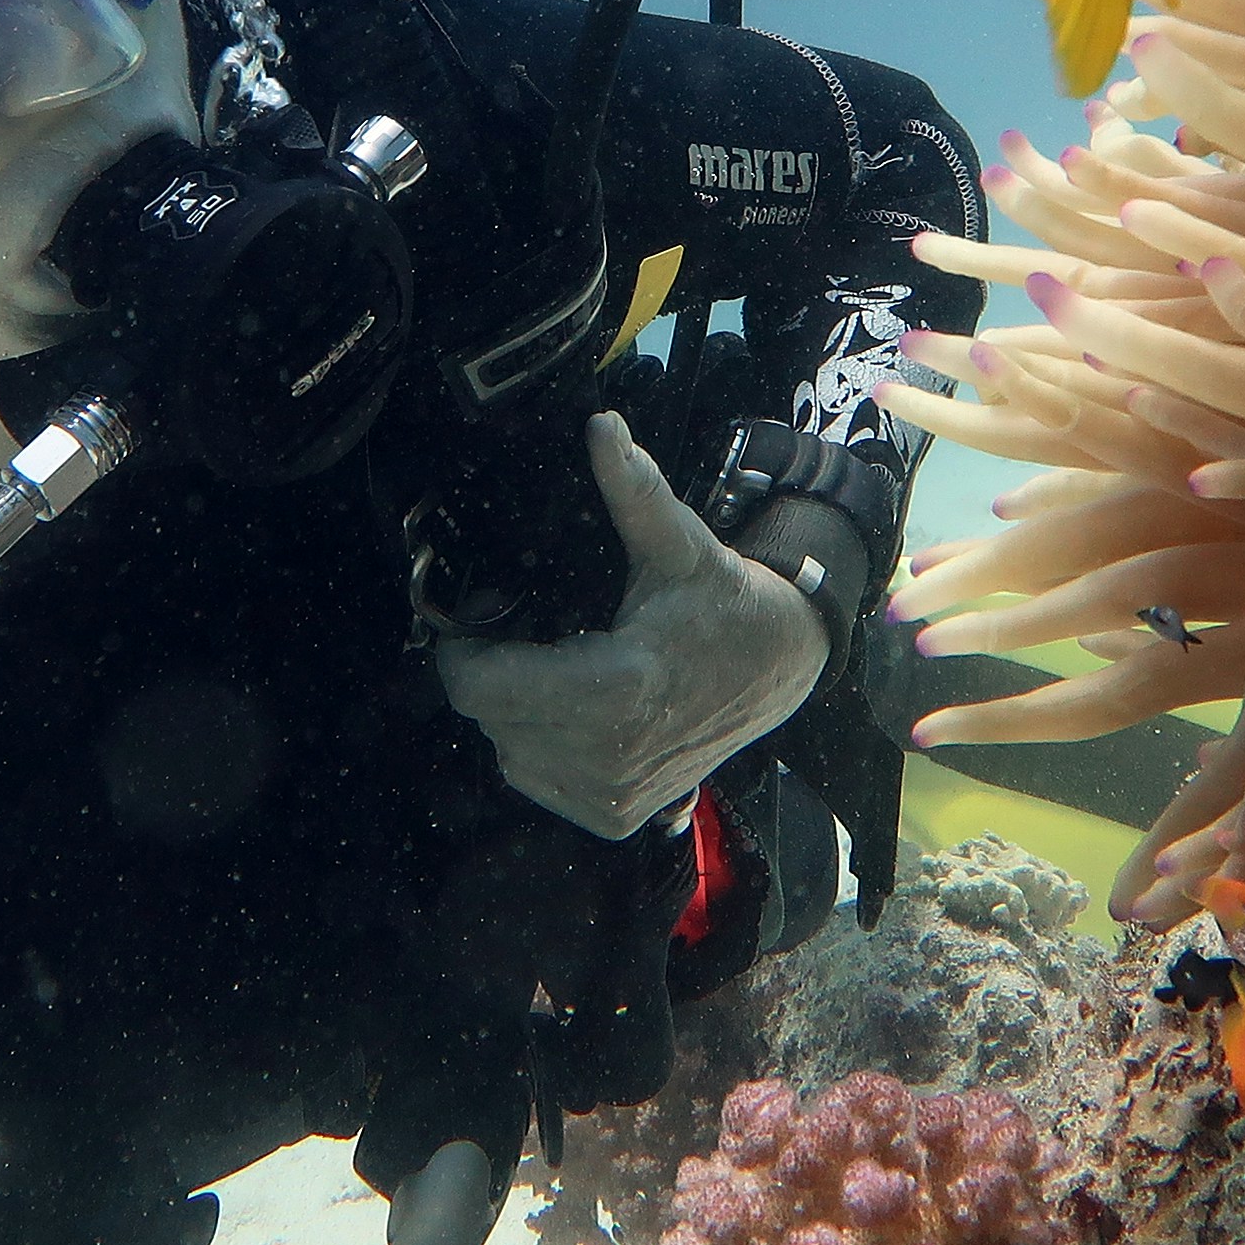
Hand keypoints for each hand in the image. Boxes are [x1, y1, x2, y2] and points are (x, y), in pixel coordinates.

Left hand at [433, 412, 827, 838]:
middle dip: (493, 672)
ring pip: (508, 750)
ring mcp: (613, 797)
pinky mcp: (615, 817)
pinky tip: (575, 708)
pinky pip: (536, 777)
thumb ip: (633, 491)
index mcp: (618, 690)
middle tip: (527, 631)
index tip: (478, 616)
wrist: (781, 671)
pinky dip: (541, 744)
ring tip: (561, 666)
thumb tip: (601, 427)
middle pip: (489, 717)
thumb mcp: (679, 545)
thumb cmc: (725, 604)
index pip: (481, 688)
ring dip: (516, 710)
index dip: (463, 648)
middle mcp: (611, 757)